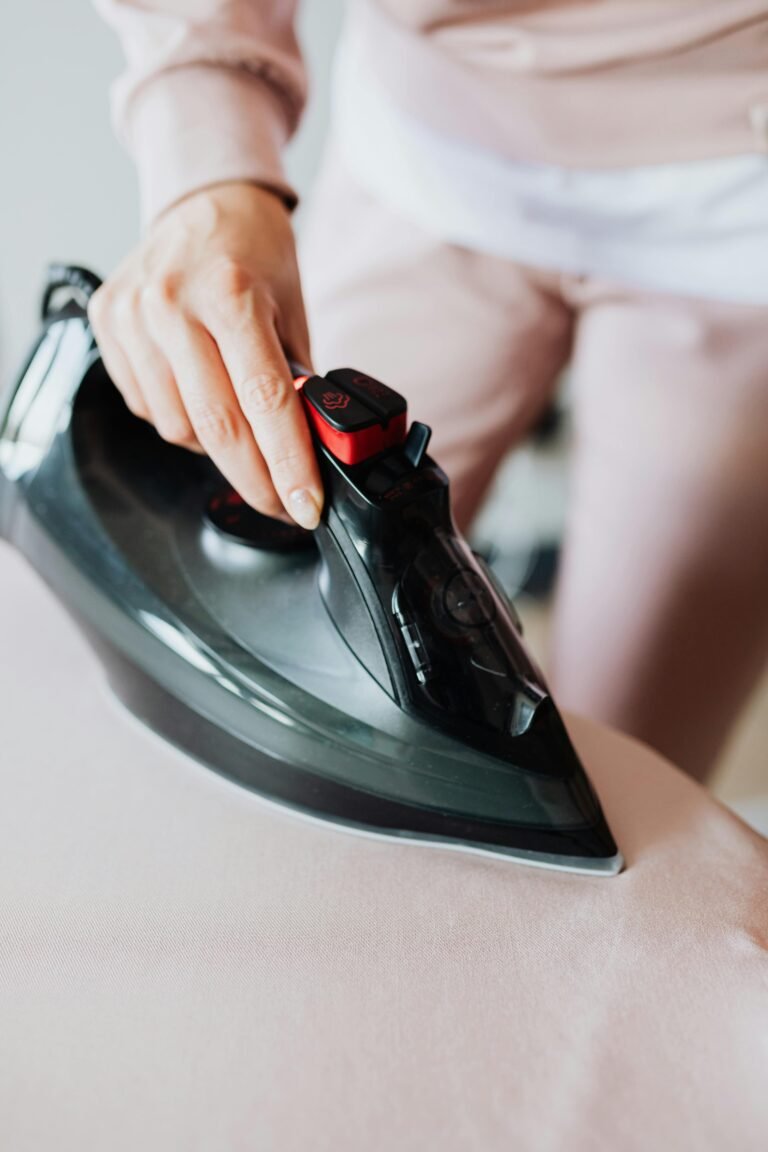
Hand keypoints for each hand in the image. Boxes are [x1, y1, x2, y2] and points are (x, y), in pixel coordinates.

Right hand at [88, 182, 321, 528]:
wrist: (203, 202)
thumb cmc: (255, 254)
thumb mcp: (292, 308)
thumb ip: (298, 377)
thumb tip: (311, 447)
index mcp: (232, 294)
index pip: (266, 402)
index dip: (288, 465)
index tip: (305, 506)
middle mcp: (175, 304)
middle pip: (218, 428)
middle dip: (256, 480)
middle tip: (283, 504)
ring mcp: (135, 316)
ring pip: (178, 427)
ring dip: (216, 450)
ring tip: (243, 437)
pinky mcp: (110, 325)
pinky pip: (147, 407)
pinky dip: (181, 421)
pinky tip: (202, 401)